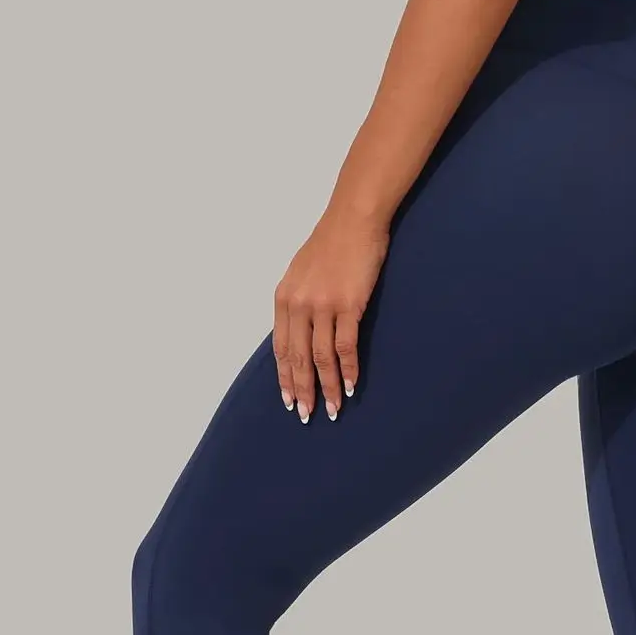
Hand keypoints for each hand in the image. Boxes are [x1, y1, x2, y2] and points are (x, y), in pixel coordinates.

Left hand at [273, 205, 389, 421]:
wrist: (354, 220)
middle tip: (306, 414)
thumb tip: (300, 331)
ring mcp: (323, 305)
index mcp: (284, 298)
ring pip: (321, 357)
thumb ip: (298, 302)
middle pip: (298, 357)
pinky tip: (350, 386)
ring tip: (332, 409)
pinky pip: (345, 346)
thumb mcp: (302, 273)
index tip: (289, 399)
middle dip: (302, 390)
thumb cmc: (331, 243)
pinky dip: (347, 369)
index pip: (281, 348)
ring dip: (326, 387)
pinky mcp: (348, 305)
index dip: (285, 377)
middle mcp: (298, 304)